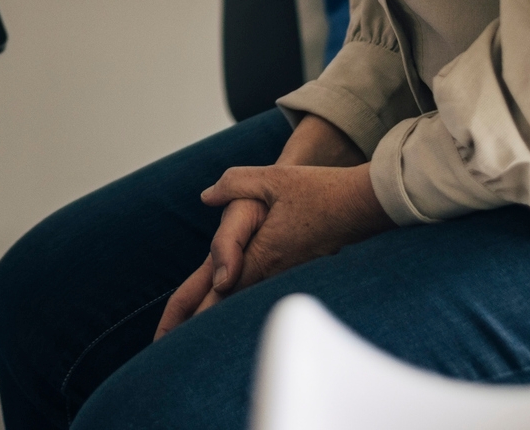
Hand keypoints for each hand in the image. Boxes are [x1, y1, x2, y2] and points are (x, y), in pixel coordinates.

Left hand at [154, 163, 393, 337]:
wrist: (367, 205)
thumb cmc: (321, 191)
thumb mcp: (272, 178)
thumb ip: (232, 185)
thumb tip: (206, 198)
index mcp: (261, 256)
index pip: (215, 293)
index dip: (187, 315)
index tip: (163, 339)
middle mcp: (272, 275)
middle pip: (226, 311)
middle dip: (193, 332)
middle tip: (162, 350)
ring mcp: (287, 279)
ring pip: (244, 307)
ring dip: (216, 323)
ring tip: (187, 345)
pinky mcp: (298, 276)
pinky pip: (261, 298)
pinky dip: (239, 310)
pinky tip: (230, 317)